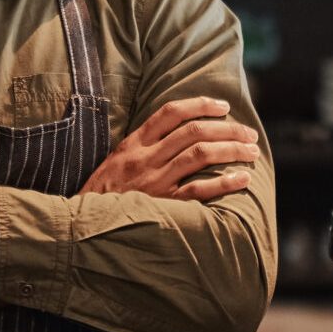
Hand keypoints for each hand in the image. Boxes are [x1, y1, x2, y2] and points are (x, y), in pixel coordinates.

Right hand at [81, 97, 259, 201]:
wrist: (81, 226)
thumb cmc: (103, 196)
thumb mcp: (116, 163)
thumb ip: (141, 149)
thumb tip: (176, 136)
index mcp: (133, 144)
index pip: (170, 113)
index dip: (200, 105)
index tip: (223, 106)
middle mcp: (144, 158)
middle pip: (193, 132)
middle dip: (227, 129)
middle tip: (249, 133)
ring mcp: (153, 181)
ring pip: (199, 155)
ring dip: (231, 150)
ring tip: (251, 152)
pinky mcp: (161, 205)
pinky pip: (198, 190)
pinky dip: (224, 183)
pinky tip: (242, 179)